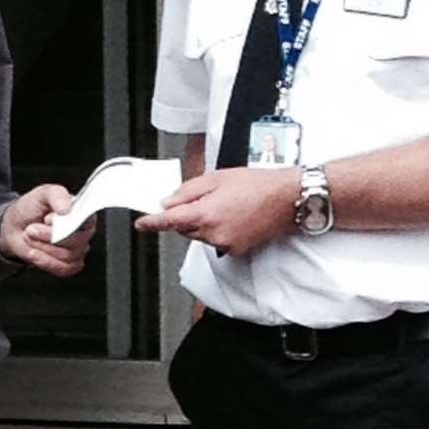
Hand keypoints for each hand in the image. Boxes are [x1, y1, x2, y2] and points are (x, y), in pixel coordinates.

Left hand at [0, 183, 95, 275]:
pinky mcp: (68, 264)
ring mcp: (77, 249)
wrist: (15, 226)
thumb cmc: (31, 208)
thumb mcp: (42, 194)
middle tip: (32, 228)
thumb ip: (56, 195)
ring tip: (31, 237)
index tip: (48, 219)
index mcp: (81, 211)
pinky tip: (34, 253)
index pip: (87, 220)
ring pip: (67, 256)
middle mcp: (82, 231)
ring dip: (43, 247)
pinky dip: (45, 261)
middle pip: (76, 240)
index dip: (67, 222)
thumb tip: (67, 208)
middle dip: (48, 236)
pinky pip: (63, 268)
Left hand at [133, 167, 296, 256]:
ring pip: (200, 236)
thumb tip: (169, 202)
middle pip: (184, 229)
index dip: (152, 223)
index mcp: (206, 213)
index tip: (141, 224)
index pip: (169, 221)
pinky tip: (234, 216)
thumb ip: (188, 191)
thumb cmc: (258, 184)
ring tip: (226, 204)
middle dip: (186, 216)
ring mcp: (226, 244)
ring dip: (203, 223)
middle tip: (205, 198)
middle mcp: (214, 233)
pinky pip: (217, 241)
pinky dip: (218, 230)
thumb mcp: (216, 178)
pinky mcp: (237, 250)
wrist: (287, 198)